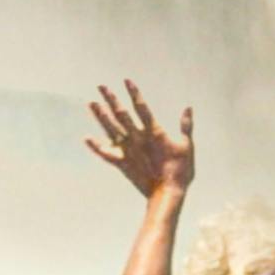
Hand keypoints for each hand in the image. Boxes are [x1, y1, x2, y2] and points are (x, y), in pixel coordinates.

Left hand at [86, 80, 194, 202]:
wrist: (167, 193)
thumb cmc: (180, 170)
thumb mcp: (187, 146)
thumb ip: (185, 126)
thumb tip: (188, 108)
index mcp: (153, 132)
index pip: (141, 107)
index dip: (134, 93)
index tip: (126, 81)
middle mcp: (137, 138)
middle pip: (121, 114)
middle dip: (111, 99)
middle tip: (101, 86)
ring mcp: (128, 151)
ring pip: (111, 129)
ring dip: (101, 116)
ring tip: (91, 103)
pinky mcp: (122, 163)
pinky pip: (106, 154)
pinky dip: (96, 146)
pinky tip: (86, 138)